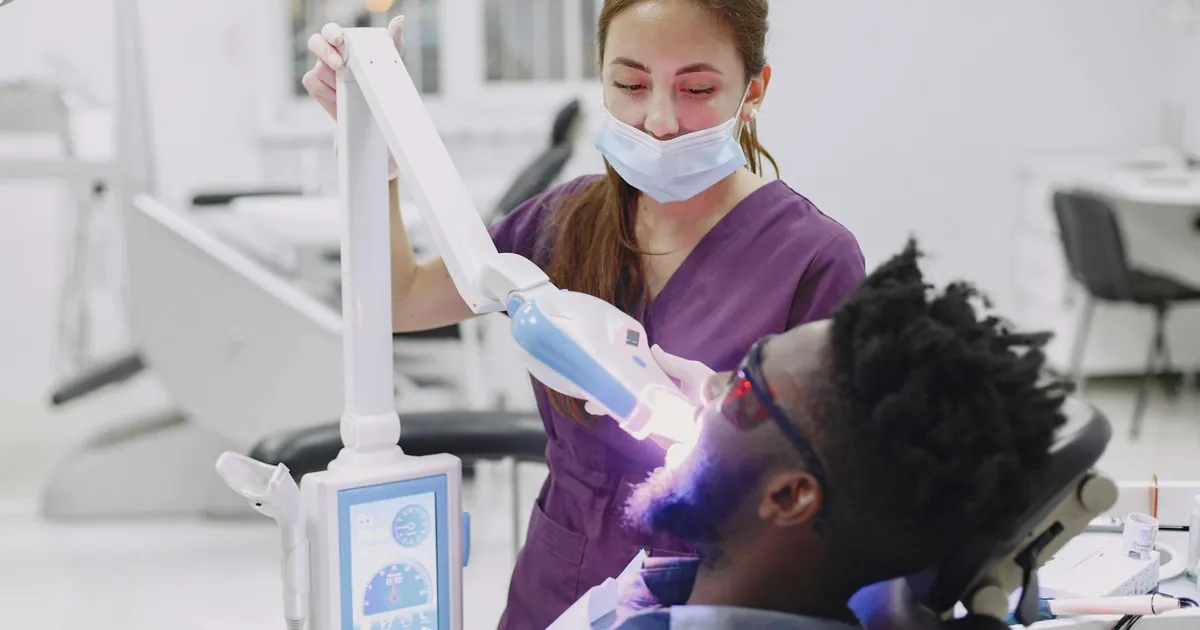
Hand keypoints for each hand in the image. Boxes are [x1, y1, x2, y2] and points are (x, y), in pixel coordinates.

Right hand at [302, 17, 405, 117]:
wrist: (375, 106)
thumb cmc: (379, 78)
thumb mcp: (391, 59)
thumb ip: (394, 39)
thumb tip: (399, 21)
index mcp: (342, 42)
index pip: (330, 30)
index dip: (331, 32)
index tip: (339, 39)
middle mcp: (328, 53)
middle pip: (315, 43)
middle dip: (325, 52)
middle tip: (340, 65)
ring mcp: (320, 69)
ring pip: (319, 69)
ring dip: (335, 80)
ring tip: (351, 88)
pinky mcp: (316, 86)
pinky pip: (315, 86)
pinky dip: (328, 94)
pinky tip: (340, 97)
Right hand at [584, 345, 715, 416]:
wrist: (726, 419)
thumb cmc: (712, 391)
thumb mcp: (692, 372)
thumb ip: (672, 364)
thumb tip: (652, 349)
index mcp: (669, 388)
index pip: (641, 381)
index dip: (623, 376)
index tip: (604, 370)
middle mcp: (661, 405)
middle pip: (631, 398)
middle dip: (610, 395)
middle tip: (588, 391)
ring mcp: (658, 421)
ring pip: (629, 412)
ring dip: (610, 406)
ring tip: (590, 401)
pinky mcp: (658, 436)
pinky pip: (638, 427)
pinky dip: (622, 419)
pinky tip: (604, 409)